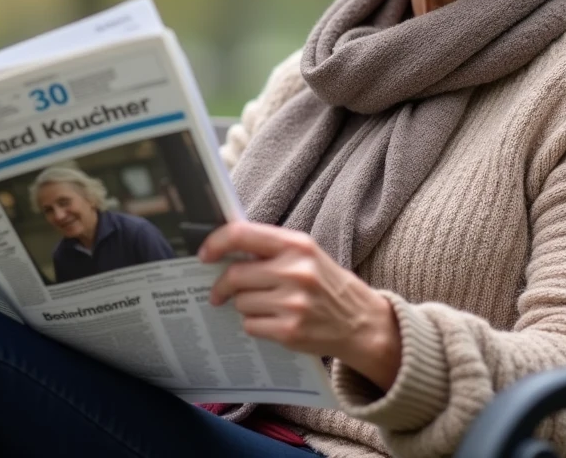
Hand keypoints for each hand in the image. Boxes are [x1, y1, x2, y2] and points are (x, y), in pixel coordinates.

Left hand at [200, 221, 401, 390]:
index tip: (203, 255)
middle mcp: (296, 271)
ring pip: (241, 303)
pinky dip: (256, 325)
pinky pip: (251, 325)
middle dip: (223, 286)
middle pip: (235, 275)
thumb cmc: (327, 285)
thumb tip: (224, 248)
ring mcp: (293, 303)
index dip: (216, 243)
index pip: (242, 234)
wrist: (362, 323)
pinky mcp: (291, 331)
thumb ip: (270, 249)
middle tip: (220, 293)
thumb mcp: (307, 255)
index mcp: (297, 245)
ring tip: (266, 306)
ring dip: (245, 306)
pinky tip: (274, 322)